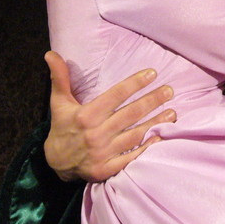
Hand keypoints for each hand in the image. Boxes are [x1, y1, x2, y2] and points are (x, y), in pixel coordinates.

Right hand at [43, 51, 175, 182]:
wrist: (55, 164)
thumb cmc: (62, 127)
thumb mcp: (59, 102)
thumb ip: (60, 78)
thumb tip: (51, 54)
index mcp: (86, 115)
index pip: (115, 95)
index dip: (135, 83)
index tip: (152, 73)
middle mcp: (95, 134)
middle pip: (130, 114)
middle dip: (152, 101)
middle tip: (169, 91)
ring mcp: (102, 153)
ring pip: (134, 134)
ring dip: (155, 123)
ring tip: (173, 112)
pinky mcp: (107, 169)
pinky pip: (131, 158)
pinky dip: (146, 149)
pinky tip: (161, 138)